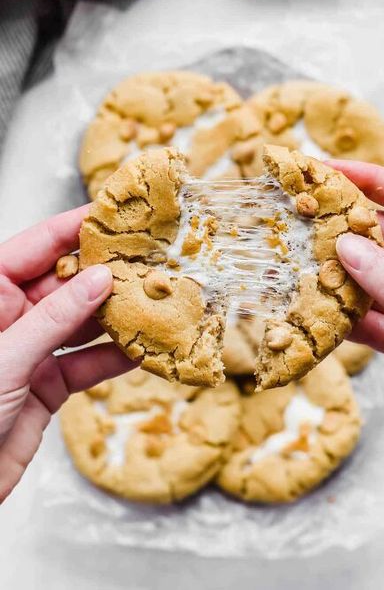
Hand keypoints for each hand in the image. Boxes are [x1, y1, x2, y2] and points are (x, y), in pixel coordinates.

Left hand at [0, 205, 135, 501]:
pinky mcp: (46, 384)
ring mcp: (31, 349)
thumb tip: (99, 279)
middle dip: (108, 271)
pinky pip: (87, 363)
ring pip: (82, 322)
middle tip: (149, 258)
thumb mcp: (6, 356)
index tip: (115, 215)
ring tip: (154, 300)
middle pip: (67, 281)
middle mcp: (11, 315)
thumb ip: (55, 318)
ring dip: (118, 315)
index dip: (76, 227)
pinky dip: (114, 358)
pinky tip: (141, 349)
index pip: (37, 245)